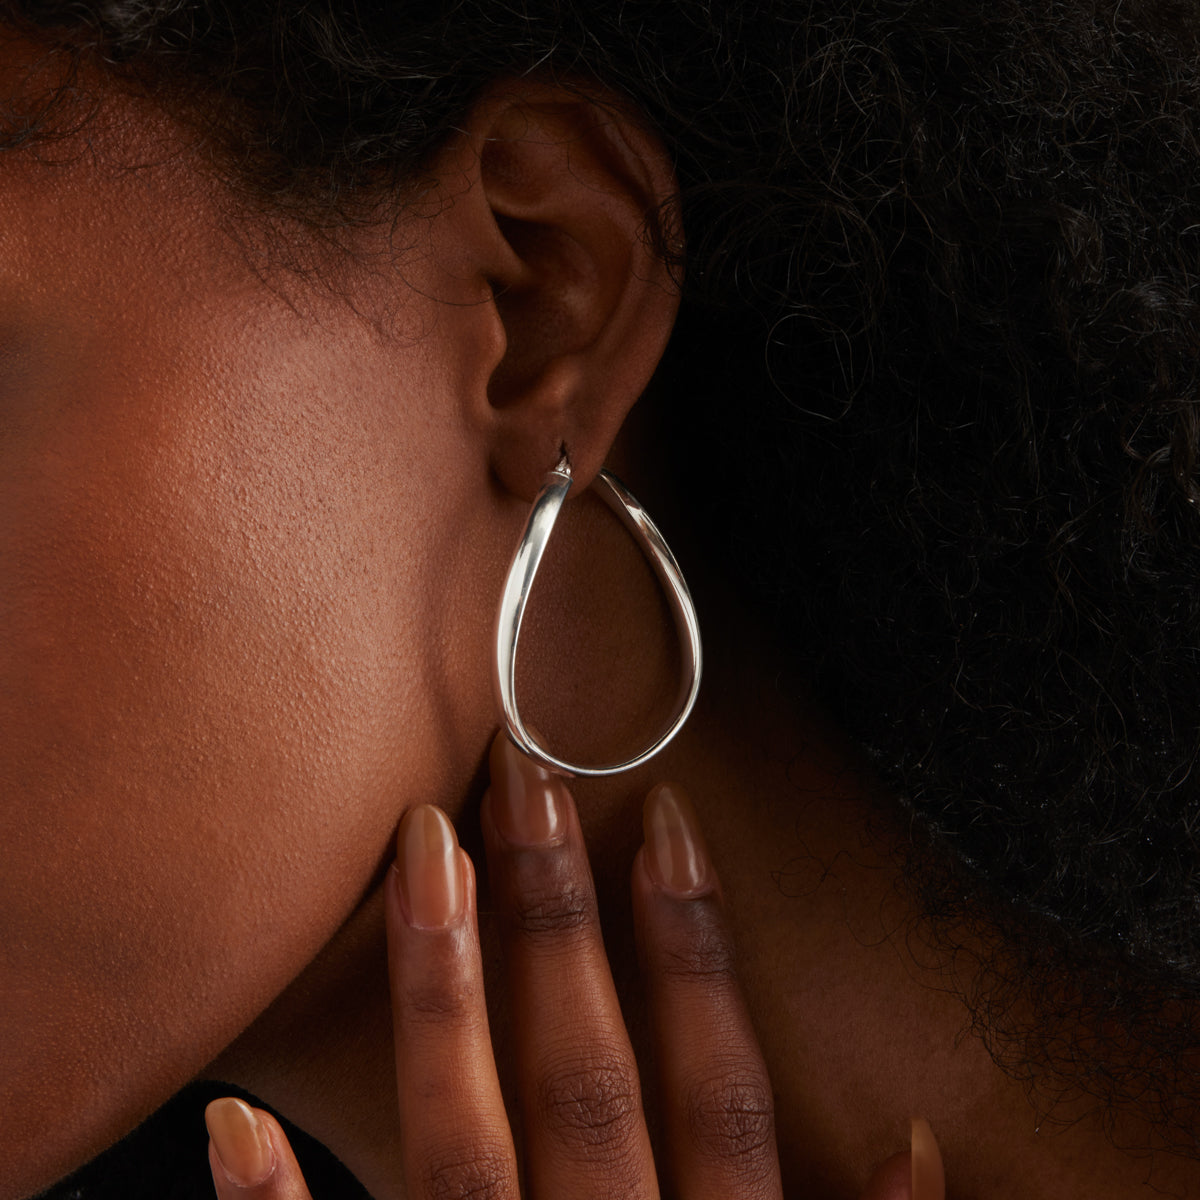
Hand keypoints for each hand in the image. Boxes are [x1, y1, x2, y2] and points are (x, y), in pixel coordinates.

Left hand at [201, 735, 943, 1197]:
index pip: (718, 1085)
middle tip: (525, 783)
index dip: (697, 948)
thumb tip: (926, 1148)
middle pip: (588, 1079)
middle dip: (560, 922)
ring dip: (444, 993)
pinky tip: (232, 1125)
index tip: (666, 824)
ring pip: (466, 1143)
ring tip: (422, 857)